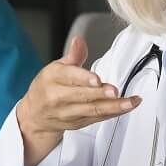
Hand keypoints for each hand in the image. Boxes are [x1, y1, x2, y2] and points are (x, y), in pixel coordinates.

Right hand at [16, 37, 139, 164]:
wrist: (35, 113)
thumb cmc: (48, 87)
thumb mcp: (56, 67)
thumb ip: (73, 56)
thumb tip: (79, 41)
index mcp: (52, 77)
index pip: (68, 76)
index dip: (83, 78)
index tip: (97, 80)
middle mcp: (57, 97)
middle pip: (82, 96)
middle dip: (100, 94)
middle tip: (115, 91)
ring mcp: (67, 113)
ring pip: (92, 110)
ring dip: (113, 107)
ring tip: (130, 102)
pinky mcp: (76, 124)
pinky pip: (96, 119)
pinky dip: (113, 114)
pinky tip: (126, 108)